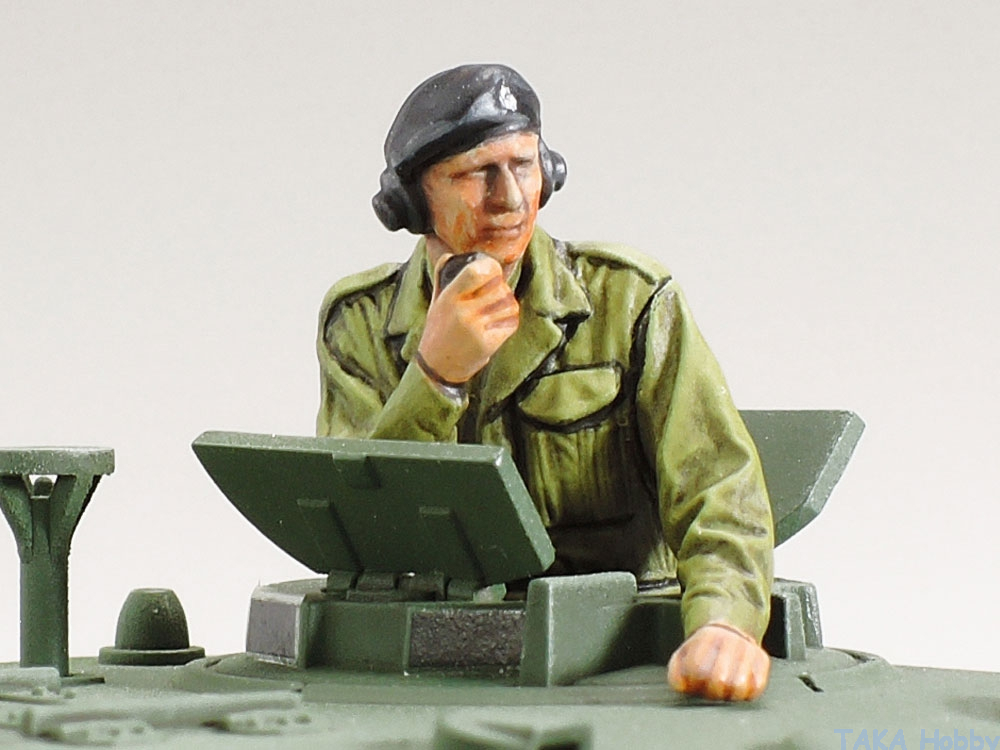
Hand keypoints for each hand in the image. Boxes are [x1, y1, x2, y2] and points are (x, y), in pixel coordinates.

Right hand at [416, 253, 518, 384]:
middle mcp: (463, 311)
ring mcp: (477, 328)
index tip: (493, 269)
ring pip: (509, 305)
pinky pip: (510, 323)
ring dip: (508, 304)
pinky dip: (510, 320)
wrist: (437, 367)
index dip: (490, 266)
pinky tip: (500, 323)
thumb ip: (442, 278)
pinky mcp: (488, 343)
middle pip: (499, 288)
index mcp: (450, 297)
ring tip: (499, 308)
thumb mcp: (435, 303)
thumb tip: (448, 256)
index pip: (475, 271)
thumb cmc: (437, 332)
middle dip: (502, 288)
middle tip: (497, 293)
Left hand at [666, 621, 769, 700]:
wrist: (728, 630)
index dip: (693, 682)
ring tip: (724, 690)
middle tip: (710, 689)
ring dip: (730, 695)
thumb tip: (682, 686)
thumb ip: (676, 672)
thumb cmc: (701, 651)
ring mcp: (748, 649)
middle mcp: (730, 640)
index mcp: (707, 637)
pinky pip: (757, 688)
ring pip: (740, 687)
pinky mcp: (763, 660)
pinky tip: (738, 686)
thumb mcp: (683, 654)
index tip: (693, 682)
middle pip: (720, 681)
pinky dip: (747, 693)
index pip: (697, 669)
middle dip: (712, 691)